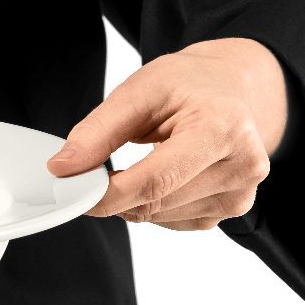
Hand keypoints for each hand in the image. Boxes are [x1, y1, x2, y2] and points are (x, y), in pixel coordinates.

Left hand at [46, 38, 288, 230]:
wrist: (230, 86)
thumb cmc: (187, 83)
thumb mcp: (138, 90)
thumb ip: (98, 132)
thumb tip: (63, 168)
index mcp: (223, 128)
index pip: (156, 181)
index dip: (107, 194)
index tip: (73, 191)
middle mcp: (242, 165)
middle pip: (156, 203)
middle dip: (113, 195)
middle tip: (90, 173)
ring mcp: (240, 192)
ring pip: (159, 216)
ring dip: (130, 200)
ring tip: (133, 164)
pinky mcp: (231, 209)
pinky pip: (171, 220)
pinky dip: (150, 204)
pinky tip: (156, 175)